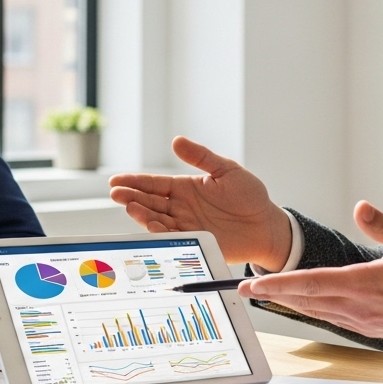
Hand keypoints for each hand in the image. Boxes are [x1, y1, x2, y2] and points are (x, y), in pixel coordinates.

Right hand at [109, 136, 291, 270]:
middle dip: (131, 198)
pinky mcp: (195, 243)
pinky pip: (173, 238)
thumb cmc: (249, 196)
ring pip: (157, 220)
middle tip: (116, 194)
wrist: (267, 225)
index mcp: (185, 188)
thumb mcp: (226, 169)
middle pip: (150, 202)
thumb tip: (177, 141)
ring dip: (142, 214)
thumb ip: (201, 157)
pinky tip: (151, 225)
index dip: (134, 182)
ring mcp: (186, 225)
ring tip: (130, 207)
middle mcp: (181, 207)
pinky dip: (160, 232)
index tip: (116, 181)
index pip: (154, 184)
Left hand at [239, 201, 382, 341]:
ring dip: (288, 302)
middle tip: (243, 291)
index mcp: (365, 283)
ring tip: (264, 295)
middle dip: (273, 294)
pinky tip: (301, 304)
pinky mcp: (367, 328)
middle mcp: (357, 306)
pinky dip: (310, 310)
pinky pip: (330, 318)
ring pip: (315, 311)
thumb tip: (360, 206)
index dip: (280, 284)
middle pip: (305, 300)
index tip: (254, 285)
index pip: (312, 283)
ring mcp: (361, 320)